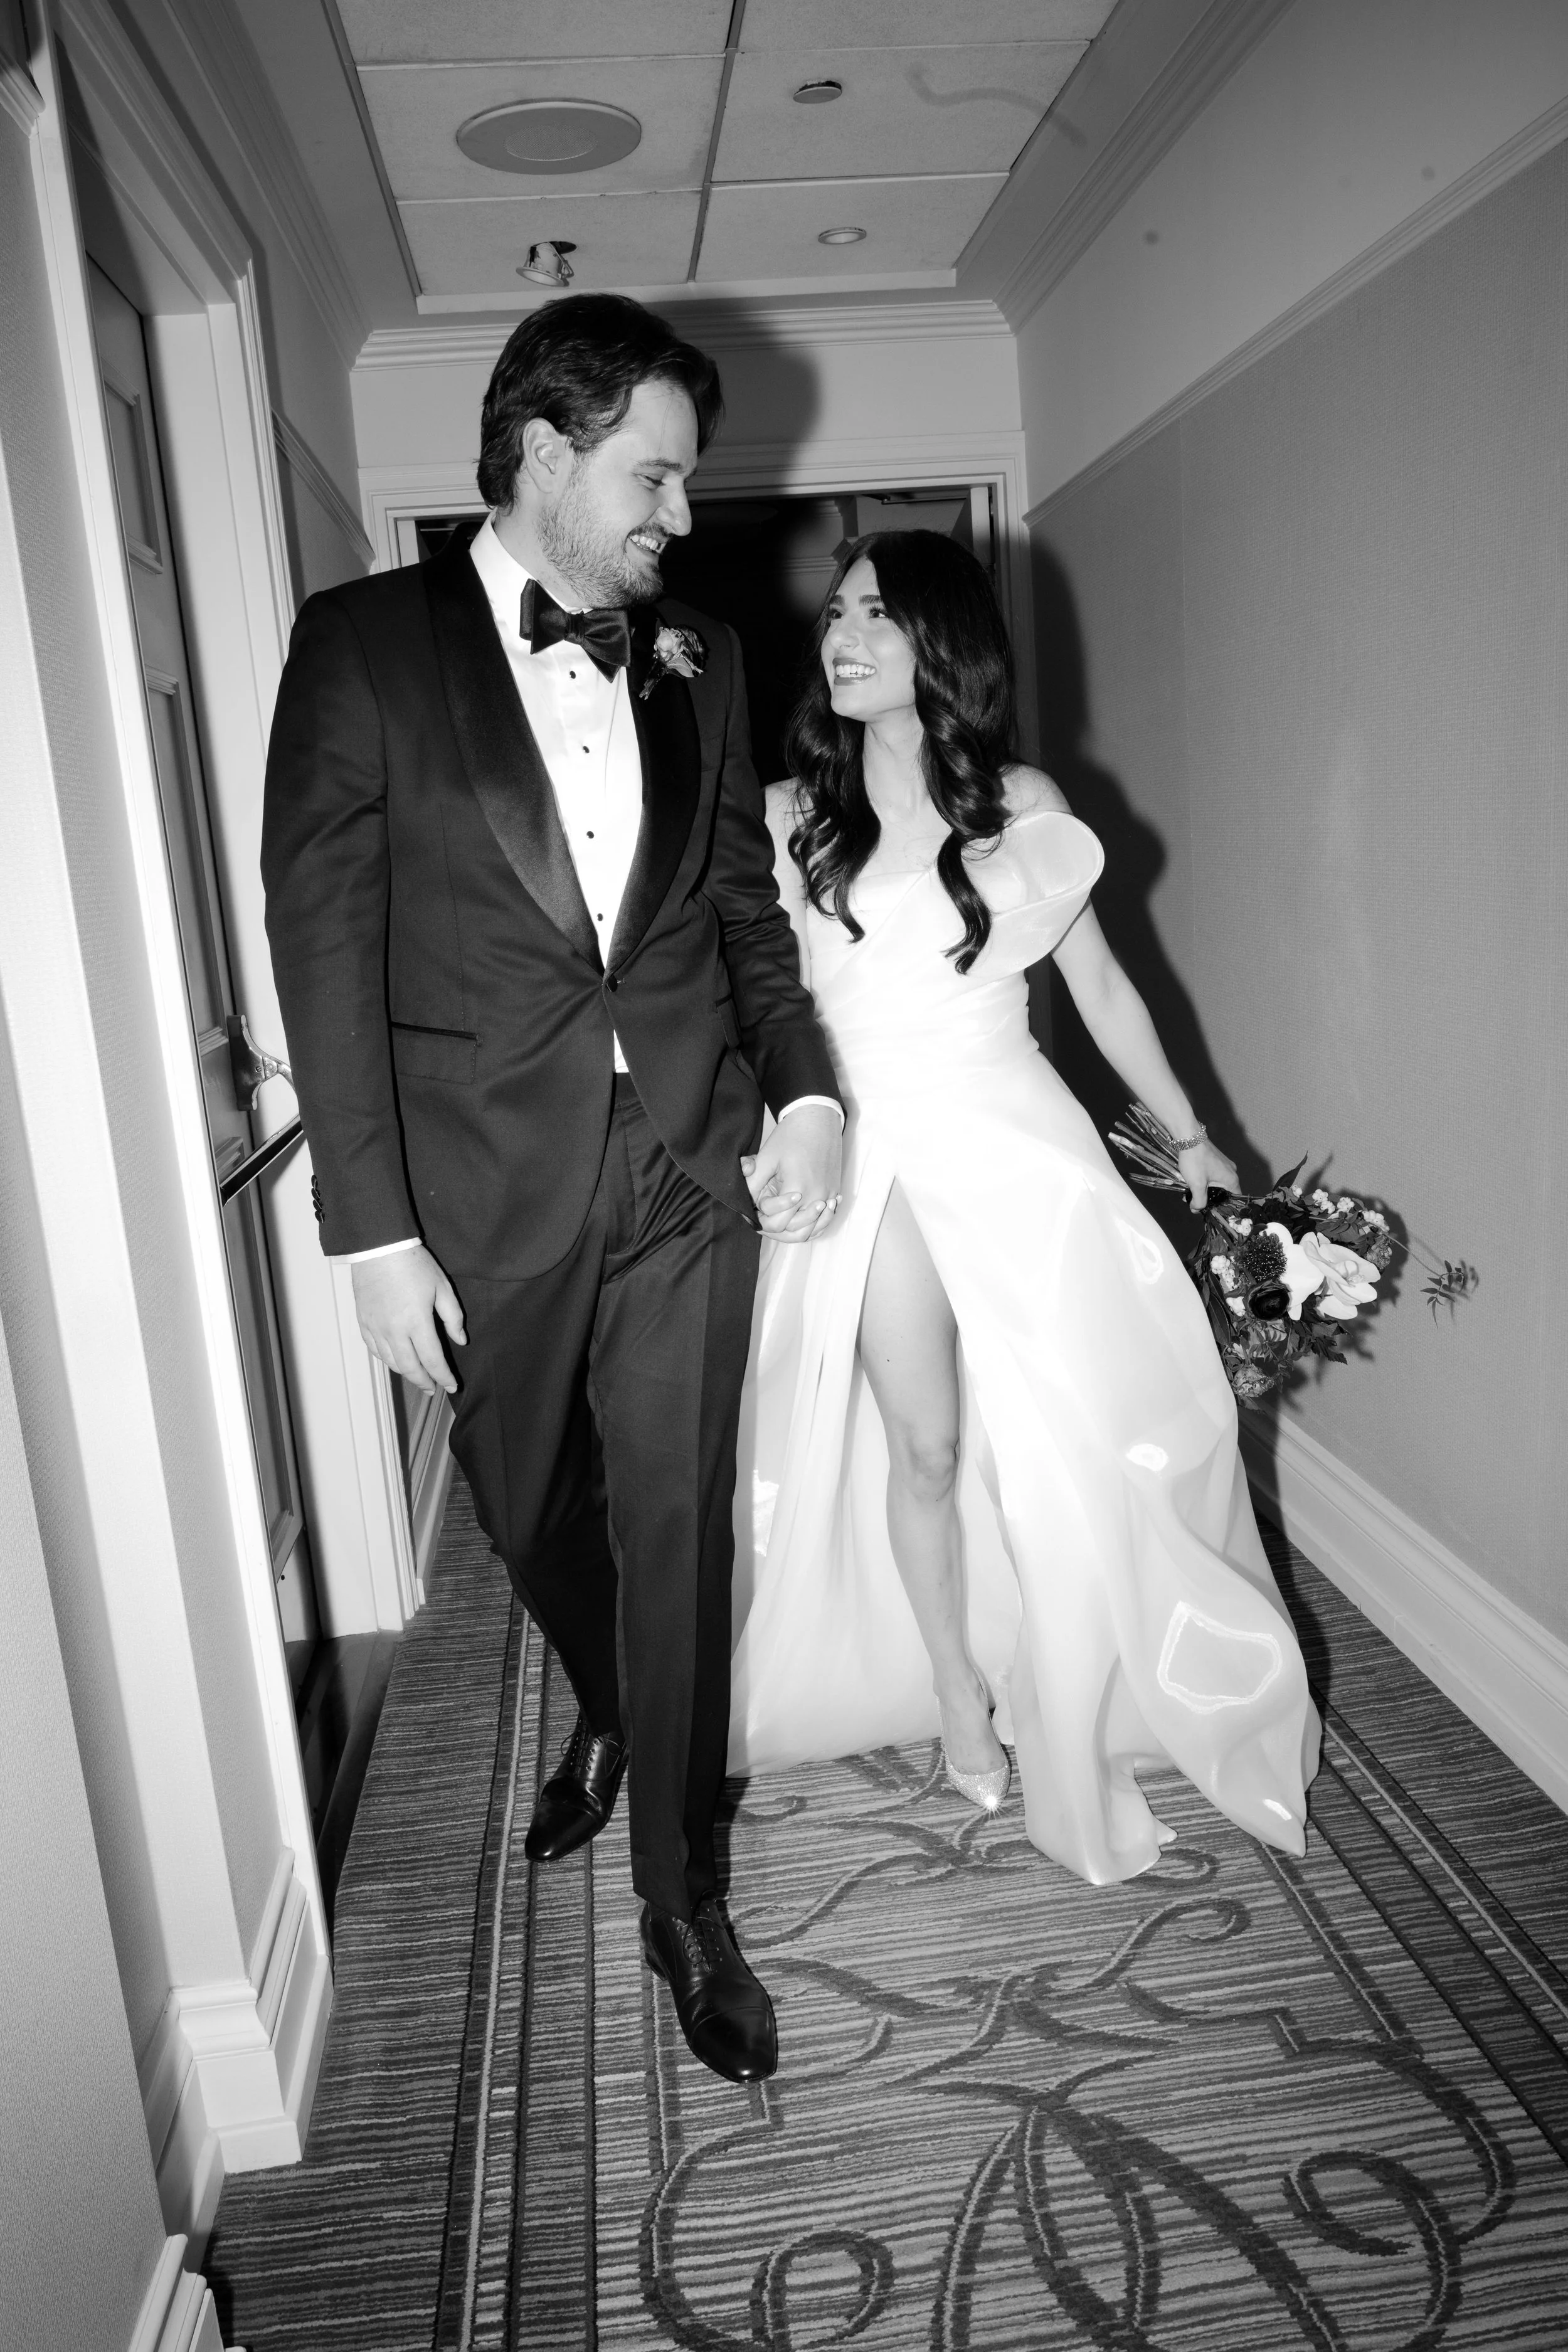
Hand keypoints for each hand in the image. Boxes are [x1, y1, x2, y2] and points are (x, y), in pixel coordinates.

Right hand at [351, 1245, 466, 1393]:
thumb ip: (453, 1317)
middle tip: (434, 1388)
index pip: (433, 1360)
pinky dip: (387, 1360)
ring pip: (391, 1362)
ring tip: (418, 1375)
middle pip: (410, 1368)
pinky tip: (396, 1360)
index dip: (444, 1376)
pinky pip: (375, 1350)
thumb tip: (460, 1340)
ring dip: (406, 1373)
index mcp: (417, 1322)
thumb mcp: (442, 1287)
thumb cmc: (413, 1264)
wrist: (378, 1248)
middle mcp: (394, 1330)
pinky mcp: (363, 1322)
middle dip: (424, 1382)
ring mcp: (376, 1328)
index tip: (452, 1385)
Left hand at [741, 1105, 842, 1244]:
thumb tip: (744, 1202)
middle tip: (765, 1221)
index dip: (763, 1220)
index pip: (778, 1223)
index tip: (757, 1210)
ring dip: (795, 1231)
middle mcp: (816, 1197)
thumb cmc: (791, 1136)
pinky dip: (814, 1226)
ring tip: (782, 1223)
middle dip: (777, 1229)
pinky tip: (802, 1220)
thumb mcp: (766, 1158)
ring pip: (813, 1231)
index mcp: (797, 1189)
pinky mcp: (835, 1192)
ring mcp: (829, 1196)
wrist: (817, 1119)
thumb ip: (753, 1183)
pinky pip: (825, 1220)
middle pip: (796, 1232)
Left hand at [1181, 1138, 1238, 1213]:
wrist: (1189, 1137)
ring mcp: (1224, 1165)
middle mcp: (1231, 1172)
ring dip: (1205, 1188)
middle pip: (1224, 1192)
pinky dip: (1204, 1180)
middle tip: (1196, 1201)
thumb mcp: (1196, 1185)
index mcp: (1232, 1179)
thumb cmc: (1196, 1160)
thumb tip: (1196, 1209)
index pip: (1234, 1200)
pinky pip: (1213, 1175)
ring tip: (1191, 1191)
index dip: (1223, 1207)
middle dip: (1210, 1198)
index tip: (1212, 1211)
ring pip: (1217, 1183)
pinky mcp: (1217, 1160)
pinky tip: (1192, 1180)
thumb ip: (1198, 1201)